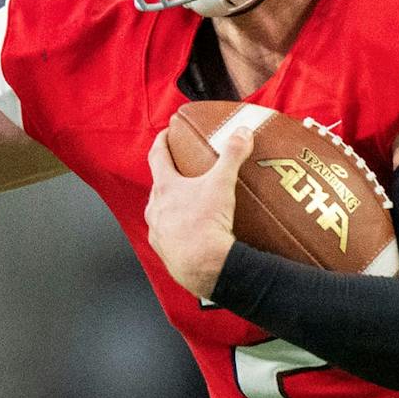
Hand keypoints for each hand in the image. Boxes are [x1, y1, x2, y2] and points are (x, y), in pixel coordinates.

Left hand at [144, 123, 252, 297]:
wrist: (202, 265)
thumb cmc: (206, 223)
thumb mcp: (222, 183)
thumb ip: (232, 155)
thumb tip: (243, 132)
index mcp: (165, 188)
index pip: (157, 156)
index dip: (162, 142)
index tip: (166, 134)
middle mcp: (154, 208)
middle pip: (159, 185)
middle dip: (169, 175)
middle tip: (181, 169)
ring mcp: (157, 231)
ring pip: (160, 211)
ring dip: (171, 204)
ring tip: (188, 202)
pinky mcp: (164, 251)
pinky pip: (167, 234)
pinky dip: (177, 228)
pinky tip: (190, 231)